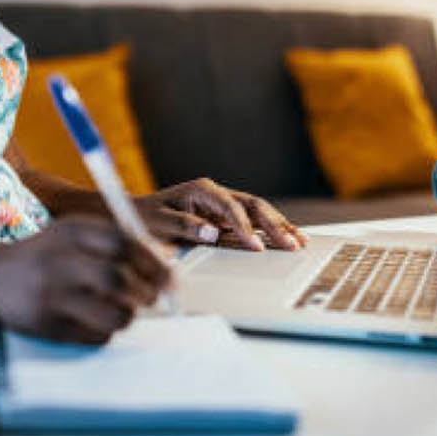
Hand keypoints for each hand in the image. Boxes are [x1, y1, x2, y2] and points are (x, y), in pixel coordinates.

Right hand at [0, 216, 171, 343]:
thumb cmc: (45, 255)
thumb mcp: (72, 234)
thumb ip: (114, 242)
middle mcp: (59, 262)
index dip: (154, 262)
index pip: (123, 243)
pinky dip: (107, 331)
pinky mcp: (48, 326)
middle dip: (146, 292)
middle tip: (152, 297)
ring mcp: (52, 296)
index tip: (170, 277)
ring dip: (129, 315)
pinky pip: (96, 336)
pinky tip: (97, 320)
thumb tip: (166, 265)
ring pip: (113, 313)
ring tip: (125, 310)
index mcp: (70, 232)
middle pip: (119, 278)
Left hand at [136, 179, 307, 251]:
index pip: (231, 206)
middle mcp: (217, 194)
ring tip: (299, 242)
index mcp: (201, 190)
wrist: (137, 216)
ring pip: (260, 212)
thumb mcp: (159, 222)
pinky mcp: (228, 219)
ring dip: (280, 226)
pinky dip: (273, 231)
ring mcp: (225, 206)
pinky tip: (289, 238)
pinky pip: (255, 223)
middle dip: (274, 224)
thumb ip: (184, 226)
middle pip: (253, 205)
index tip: (255, 245)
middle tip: (290, 244)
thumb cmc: (145, 218)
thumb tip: (213, 234)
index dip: (245, 226)